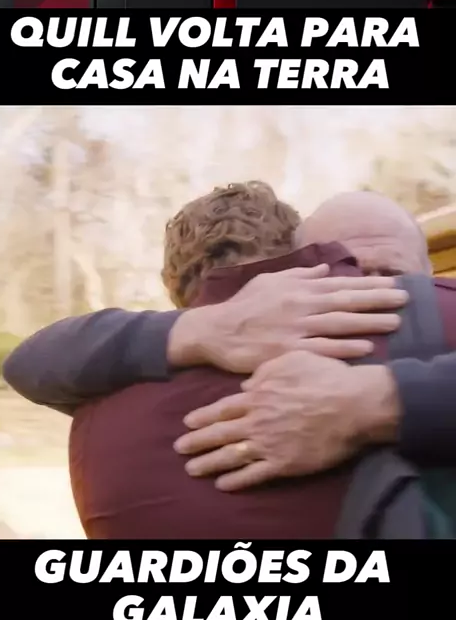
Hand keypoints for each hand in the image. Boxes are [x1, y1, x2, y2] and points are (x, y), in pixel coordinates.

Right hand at [168, 264, 407, 372]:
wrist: (215, 331)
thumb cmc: (243, 306)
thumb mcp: (269, 281)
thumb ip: (299, 275)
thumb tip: (324, 268)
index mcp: (299, 289)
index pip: (341, 284)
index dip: (369, 283)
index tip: (394, 282)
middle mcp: (301, 306)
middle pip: (346, 301)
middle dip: (377, 299)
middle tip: (404, 299)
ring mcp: (295, 329)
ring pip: (338, 324)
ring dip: (368, 322)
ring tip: (394, 323)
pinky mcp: (287, 351)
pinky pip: (321, 349)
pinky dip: (343, 348)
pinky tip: (364, 348)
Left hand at [174, 351, 400, 489]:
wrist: (354, 404)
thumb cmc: (327, 377)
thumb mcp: (292, 359)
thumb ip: (264, 371)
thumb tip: (244, 385)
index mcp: (259, 395)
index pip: (224, 409)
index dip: (203, 417)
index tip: (187, 423)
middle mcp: (259, 421)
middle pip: (220, 433)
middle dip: (197, 442)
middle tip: (179, 448)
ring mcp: (270, 444)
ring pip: (231, 456)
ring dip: (209, 463)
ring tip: (192, 469)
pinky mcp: (285, 464)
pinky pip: (255, 475)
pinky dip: (237, 481)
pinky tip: (222, 485)